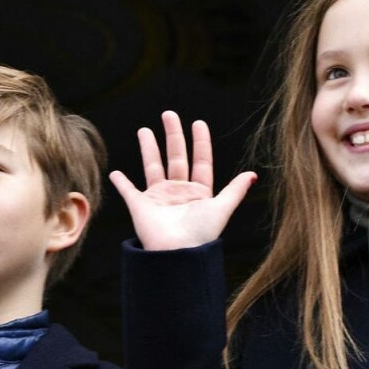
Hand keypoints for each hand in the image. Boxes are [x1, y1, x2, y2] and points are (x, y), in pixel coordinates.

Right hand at [110, 111, 256, 250]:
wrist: (177, 254)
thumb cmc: (201, 234)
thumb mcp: (221, 209)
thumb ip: (235, 190)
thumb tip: (253, 174)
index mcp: (199, 192)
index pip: (201, 161)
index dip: (200, 142)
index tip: (198, 123)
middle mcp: (179, 193)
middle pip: (175, 157)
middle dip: (172, 135)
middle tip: (169, 114)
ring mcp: (159, 199)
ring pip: (153, 167)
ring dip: (148, 148)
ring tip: (144, 130)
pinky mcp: (140, 207)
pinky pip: (128, 191)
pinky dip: (121, 183)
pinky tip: (115, 172)